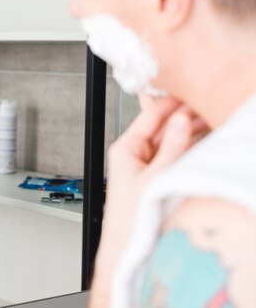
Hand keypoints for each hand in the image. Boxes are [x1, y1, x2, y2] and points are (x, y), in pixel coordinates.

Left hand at [93, 95, 208, 291]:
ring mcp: (145, 163)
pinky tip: (203, 137)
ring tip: (210, 116)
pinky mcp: (156, 173)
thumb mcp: (155, 177)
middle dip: (183, 114)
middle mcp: (134, 153)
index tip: (188, 91)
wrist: (128, 244)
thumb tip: (180, 121)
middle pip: (161, 126)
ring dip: (188, 129)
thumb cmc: (131, 215)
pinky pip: (173, 153)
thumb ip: (170, 147)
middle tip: (206, 102)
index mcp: (125, 148)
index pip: (149, 116)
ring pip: (170, 139)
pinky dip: (188, 145)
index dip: (169, 102)